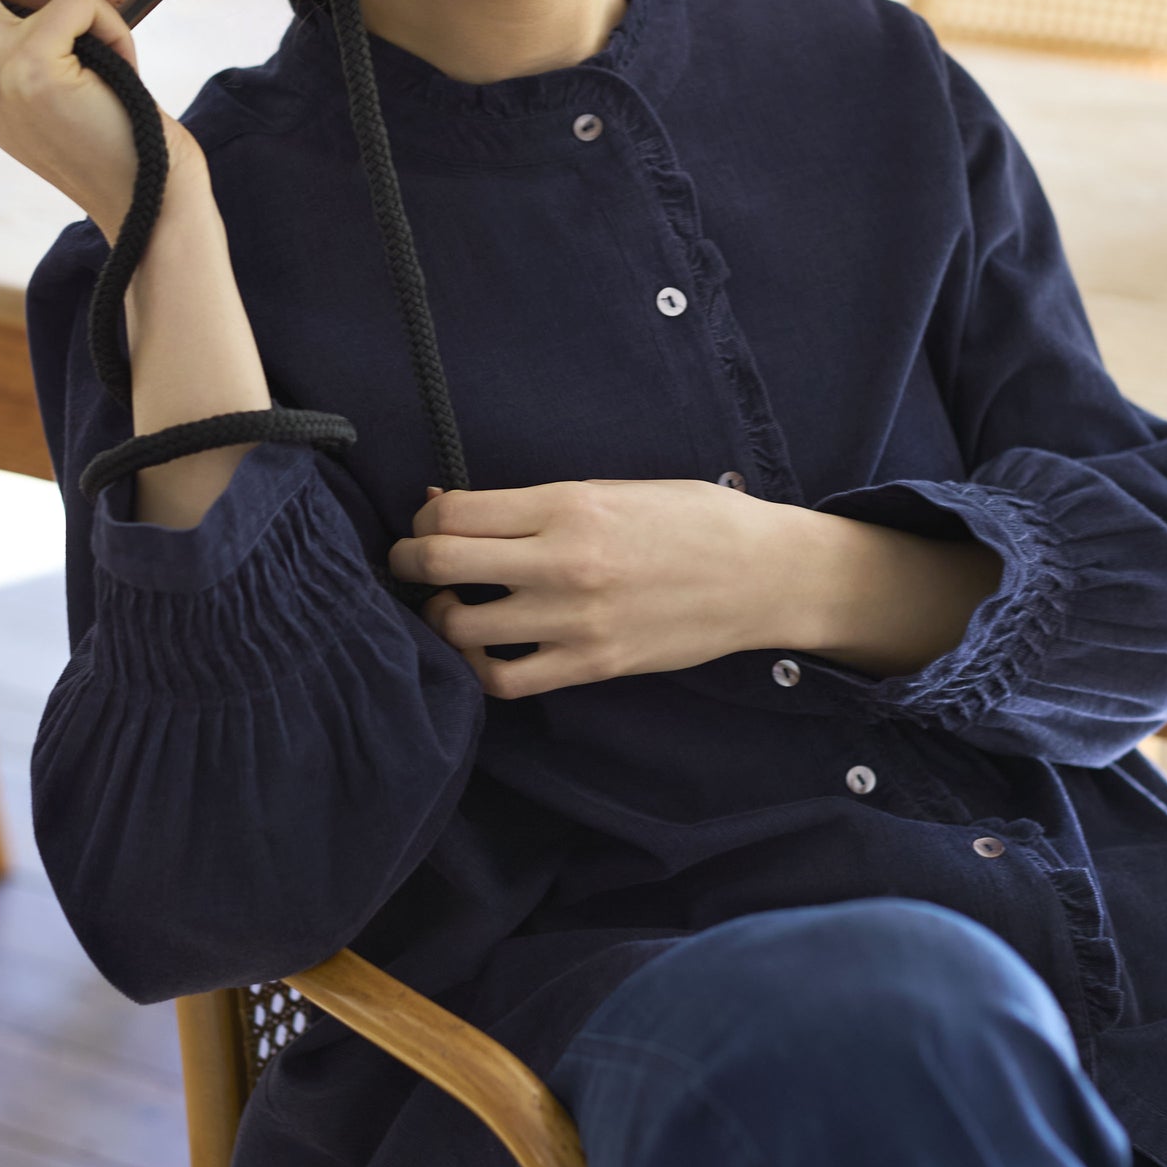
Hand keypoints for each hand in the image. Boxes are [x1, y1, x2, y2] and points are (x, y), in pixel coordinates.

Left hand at [387, 478, 805, 697]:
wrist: (760, 575)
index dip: (422, 517)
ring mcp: (575, 620)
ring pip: (460, 628)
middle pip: (439, 563)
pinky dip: (477, 666)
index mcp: (567, 504)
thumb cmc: (690, 519)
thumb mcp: (611, 488)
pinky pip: (504, 679)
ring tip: (446, 608)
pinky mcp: (591, 665)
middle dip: (405, 561)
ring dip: (437, 617)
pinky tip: (482, 648)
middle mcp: (563, 561)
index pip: (451, 513)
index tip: (426, 521)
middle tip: (405, 563)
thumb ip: (533, 503)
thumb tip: (449, 505)